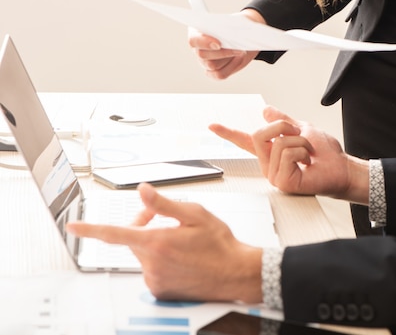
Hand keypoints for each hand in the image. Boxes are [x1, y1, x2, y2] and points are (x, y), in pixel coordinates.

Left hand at [66, 183, 262, 302]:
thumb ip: (164, 204)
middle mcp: (153, 263)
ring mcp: (156, 280)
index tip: (72, 226)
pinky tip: (182, 258)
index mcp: (158, 242)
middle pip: (133, 239)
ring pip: (144, 255)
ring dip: (154, 244)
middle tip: (164, 219)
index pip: (115, 234)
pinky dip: (161, 262)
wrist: (235, 273)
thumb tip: (143, 191)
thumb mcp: (195, 215)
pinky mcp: (160, 290)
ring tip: (182, 242)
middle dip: (144, 226)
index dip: (90, 229)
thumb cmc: (219, 244)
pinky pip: (152, 271)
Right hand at [188, 9, 264, 78]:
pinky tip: (239, 58)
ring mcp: (204, 62)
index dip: (204, 43)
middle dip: (222, 52)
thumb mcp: (233, 21)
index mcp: (196, 33)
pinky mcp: (214, 72)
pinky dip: (231, 67)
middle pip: (202, 55)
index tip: (218, 44)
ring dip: (228, 58)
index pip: (193, 40)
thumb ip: (228, 25)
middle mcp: (197, 49)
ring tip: (241, 51)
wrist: (243, 37)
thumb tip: (232, 35)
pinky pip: (219, 74)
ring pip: (212, 65)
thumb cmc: (235, 26)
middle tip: (238, 48)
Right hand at [209, 106, 369, 202]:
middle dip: (285, 127)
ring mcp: (274, 174)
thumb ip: (284, 121)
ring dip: (300, 141)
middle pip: (259, 133)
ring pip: (277, 142)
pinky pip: (287, 154)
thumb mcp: (303, 129)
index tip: (212, 125)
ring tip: (308, 154)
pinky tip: (307, 163)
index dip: (228, 133)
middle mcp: (268, 164)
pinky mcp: (282, 182)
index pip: (245, 141)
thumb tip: (266, 111)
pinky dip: (302, 152)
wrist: (341, 167)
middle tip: (302, 137)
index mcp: (271, 152)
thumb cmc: (325, 154)